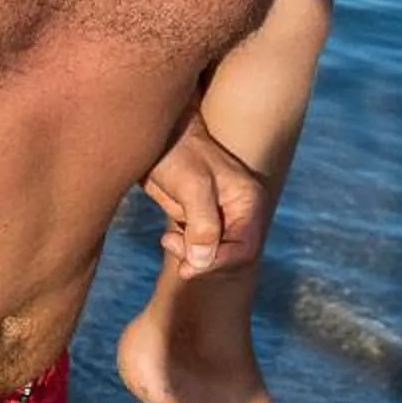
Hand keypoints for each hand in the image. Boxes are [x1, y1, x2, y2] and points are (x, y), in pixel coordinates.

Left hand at [142, 116, 267, 277]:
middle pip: (230, 255)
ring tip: (169, 238)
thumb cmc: (176, 151)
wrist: (154, 135)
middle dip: (203, 259)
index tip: (188, 267)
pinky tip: (169, 236)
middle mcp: (238, 211)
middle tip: (172, 244)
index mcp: (247, 200)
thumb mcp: (192, 186)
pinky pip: (198, 246)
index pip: (244, 248)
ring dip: (190, 254)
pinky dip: (184, 247)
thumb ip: (202, 224)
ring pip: (212, 254)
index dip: (218, 262)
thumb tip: (202, 261)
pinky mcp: (200, 217)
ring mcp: (219, 215)